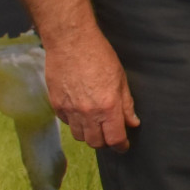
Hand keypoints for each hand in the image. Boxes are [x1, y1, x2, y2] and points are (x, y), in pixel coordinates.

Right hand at [44, 29, 138, 150]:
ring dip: (89, 134)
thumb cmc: (100, 56)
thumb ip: (126, 104)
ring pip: (79, 136)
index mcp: (108, 107)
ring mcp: (70, 110)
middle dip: (105, 142)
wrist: (71, 42)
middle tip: (111, 135)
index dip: (121, 146)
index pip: (114, 139)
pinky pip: (67, 123)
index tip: (124, 146)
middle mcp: (88, 113)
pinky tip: (82, 113)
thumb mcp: (121, 78)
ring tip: (96, 125)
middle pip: (95, 142)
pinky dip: (75, 123)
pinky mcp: (56, 105)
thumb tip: (133, 122)